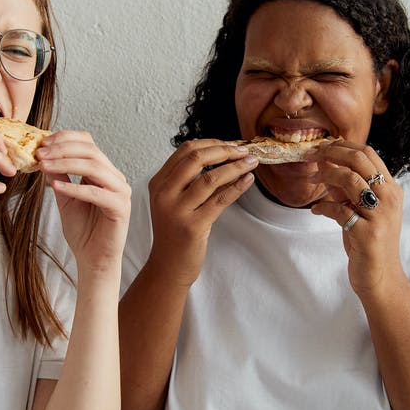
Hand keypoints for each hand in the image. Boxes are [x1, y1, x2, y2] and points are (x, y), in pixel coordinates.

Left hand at [36, 131, 130, 271]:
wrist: (93, 259)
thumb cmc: (82, 230)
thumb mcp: (64, 196)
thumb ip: (59, 175)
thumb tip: (43, 154)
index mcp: (104, 172)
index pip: (88, 143)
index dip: (65, 139)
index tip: (42, 144)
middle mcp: (115, 178)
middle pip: (91, 151)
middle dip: (62, 149)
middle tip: (40, 153)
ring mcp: (121, 192)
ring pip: (95, 167)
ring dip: (66, 163)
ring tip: (44, 165)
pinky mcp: (120, 208)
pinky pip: (97, 193)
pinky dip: (75, 187)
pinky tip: (56, 186)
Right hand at [145, 140, 257, 285]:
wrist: (168, 266)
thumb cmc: (175, 232)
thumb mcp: (175, 201)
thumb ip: (191, 180)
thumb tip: (224, 156)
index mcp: (158, 183)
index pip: (185, 150)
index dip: (212, 143)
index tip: (231, 144)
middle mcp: (164, 194)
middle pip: (196, 158)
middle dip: (225, 150)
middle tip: (244, 151)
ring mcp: (177, 210)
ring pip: (211, 178)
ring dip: (236, 166)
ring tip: (251, 162)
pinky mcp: (193, 226)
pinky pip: (220, 199)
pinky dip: (237, 186)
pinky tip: (248, 180)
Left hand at [307, 141, 405, 295]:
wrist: (381, 279)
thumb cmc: (369, 243)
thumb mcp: (361, 211)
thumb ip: (347, 189)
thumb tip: (324, 165)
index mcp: (391, 189)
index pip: (369, 153)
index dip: (343, 145)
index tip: (322, 147)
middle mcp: (389, 198)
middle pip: (359, 159)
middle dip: (332, 152)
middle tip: (312, 155)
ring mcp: (380, 215)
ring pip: (349, 180)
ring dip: (325, 175)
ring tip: (311, 179)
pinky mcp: (367, 233)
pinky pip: (339, 210)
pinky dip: (323, 207)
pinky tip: (316, 210)